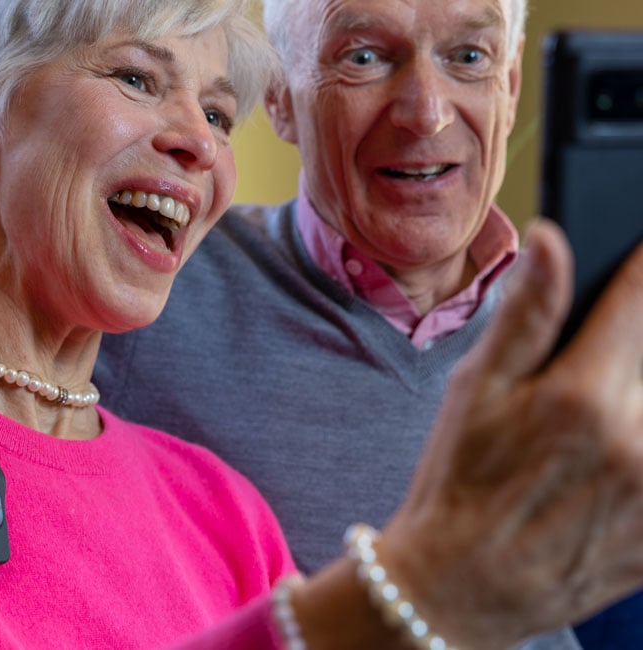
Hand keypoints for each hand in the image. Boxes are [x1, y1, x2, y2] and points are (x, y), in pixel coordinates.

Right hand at [380, 219, 642, 648]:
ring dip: (639, 392)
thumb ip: (524, 313)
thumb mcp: (474, 390)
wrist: (460, 585)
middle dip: (636, 343)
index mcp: (582, 395)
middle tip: (590, 372)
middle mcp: (637, 440)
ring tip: (589, 426)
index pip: (639, 298)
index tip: (638, 245)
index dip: (642, 263)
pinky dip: (642, 452)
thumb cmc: (459, 478)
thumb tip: (553, 240)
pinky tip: (607, 459)